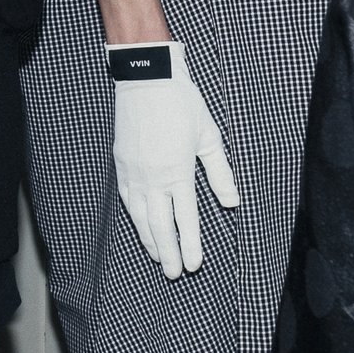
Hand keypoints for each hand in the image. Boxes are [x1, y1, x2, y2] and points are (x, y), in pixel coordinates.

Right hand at [108, 40, 239, 278]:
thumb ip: (220, 173)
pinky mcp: (122, 163)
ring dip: (149, 239)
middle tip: (173, 274)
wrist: (147, 78)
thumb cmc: (182, 104)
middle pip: (159, 225)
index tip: (193, 265)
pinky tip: (139, 226)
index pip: (185, 219)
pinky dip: (133, 217)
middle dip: (168, 252)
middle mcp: (154, 177)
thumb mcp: (209, 137)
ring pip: (139, 215)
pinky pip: (127, 198)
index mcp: (179, 172)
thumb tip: (231, 202)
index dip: (190, 245)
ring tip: (156, 257)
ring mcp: (134, 171)